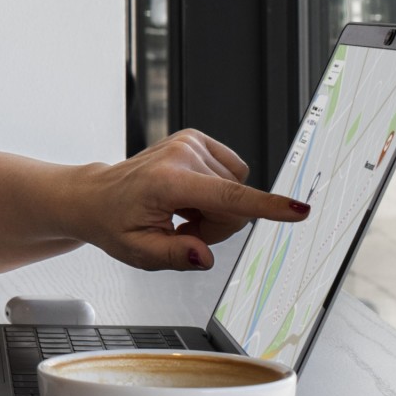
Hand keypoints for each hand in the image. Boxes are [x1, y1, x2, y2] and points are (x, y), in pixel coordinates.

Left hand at [69, 130, 310, 271]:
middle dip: (218, 226)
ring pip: (237, 190)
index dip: (266, 207)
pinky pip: (233, 173)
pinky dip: (216, 191)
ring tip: (182, 211)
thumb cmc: (115, 222)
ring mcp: (189, 142)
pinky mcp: (196, 139)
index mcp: (166, 182)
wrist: (97, 196)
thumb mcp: (138, 252)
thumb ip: (174, 256)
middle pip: (236, 204)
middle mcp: (180, 155)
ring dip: (216, 209)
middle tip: (183, 227)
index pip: (227, 197)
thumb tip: (203, 256)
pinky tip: (189, 195)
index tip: (298, 210)